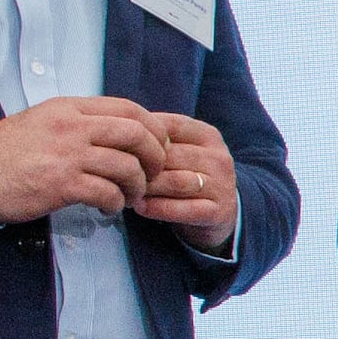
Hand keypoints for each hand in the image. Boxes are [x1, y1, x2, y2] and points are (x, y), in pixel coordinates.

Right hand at [0, 96, 156, 223]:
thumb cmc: (10, 151)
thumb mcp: (44, 120)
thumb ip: (80, 121)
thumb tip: (121, 129)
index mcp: (69, 108)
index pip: (128, 108)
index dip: (153, 129)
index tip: (158, 146)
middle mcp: (71, 127)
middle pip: (136, 134)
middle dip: (155, 157)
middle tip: (152, 174)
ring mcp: (67, 155)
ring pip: (126, 167)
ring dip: (136, 186)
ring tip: (129, 196)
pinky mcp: (62, 184)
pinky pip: (107, 193)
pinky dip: (115, 204)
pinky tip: (108, 208)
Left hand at [131, 108, 239, 243]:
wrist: (221, 212)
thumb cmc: (188, 175)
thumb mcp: (180, 150)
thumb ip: (156, 138)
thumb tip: (118, 127)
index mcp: (208, 136)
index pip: (170, 126)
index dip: (141, 135)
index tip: (119, 145)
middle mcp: (219, 158)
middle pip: (171, 156)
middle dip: (140, 165)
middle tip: (115, 172)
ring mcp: (222, 186)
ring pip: (176, 182)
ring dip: (146, 188)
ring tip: (125, 190)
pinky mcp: (219, 212)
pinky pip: (184, 209)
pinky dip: (158, 208)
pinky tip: (140, 208)